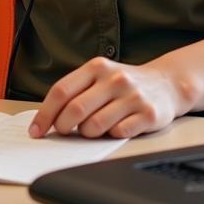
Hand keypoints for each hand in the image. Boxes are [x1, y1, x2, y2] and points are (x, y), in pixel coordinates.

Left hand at [29, 57, 186, 139]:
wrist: (167, 83)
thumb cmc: (124, 84)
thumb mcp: (99, 76)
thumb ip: (77, 91)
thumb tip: (48, 118)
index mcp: (96, 67)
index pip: (61, 91)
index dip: (45, 114)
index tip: (36, 131)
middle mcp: (114, 79)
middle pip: (75, 110)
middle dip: (62, 127)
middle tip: (62, 133)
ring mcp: (132, 96)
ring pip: (94, 125)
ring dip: (87, 134)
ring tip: (92, 129)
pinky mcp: (148, 114)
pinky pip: (118, 133)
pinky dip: (110, 136)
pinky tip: (114, 129)